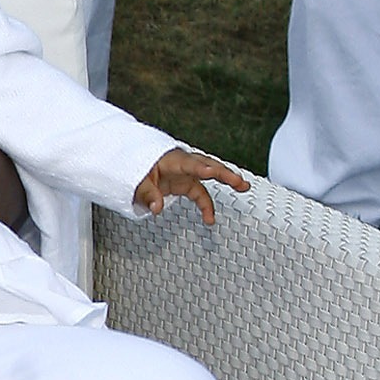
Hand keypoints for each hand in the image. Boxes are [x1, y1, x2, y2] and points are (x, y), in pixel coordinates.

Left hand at [134, 146, 248, 223]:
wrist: (136, 166)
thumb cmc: (137, 169)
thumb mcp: (136, 182)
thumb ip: (147, 195)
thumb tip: (156, 208)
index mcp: (171, 160)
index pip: (188, 163)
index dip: (199, 167)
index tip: (210, 172)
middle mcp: (183, 165)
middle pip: (207, 165)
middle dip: (224, 172)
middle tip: (238, 180)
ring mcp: (186, 174)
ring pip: (210, 176)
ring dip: (227, 181)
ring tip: (243, 187)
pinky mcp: (186, 183)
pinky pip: (201, 194)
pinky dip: (206, 206)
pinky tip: (210, 219)